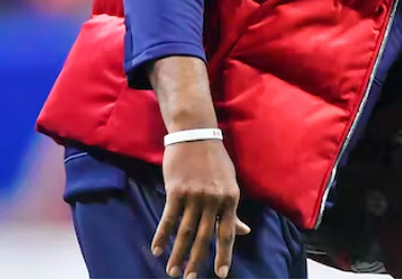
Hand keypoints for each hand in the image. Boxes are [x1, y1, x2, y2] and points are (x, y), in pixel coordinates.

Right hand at [152, 139, 250, 278]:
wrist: (196, 135)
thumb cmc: (215, 162)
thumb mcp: (230, 184)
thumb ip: (232, 211)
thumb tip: (244, 232)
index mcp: (231, 199)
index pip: (227, 233)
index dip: (224, 255)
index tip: (221, 274)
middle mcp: (214, 200)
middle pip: (204, 237)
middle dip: (197, 261)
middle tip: (190, 279)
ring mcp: (194, 196)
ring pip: (185, 231)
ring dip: (177, 254)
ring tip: (172, 272)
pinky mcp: (176, 191)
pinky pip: (168, 218)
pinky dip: (161, 236)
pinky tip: (157, 251)